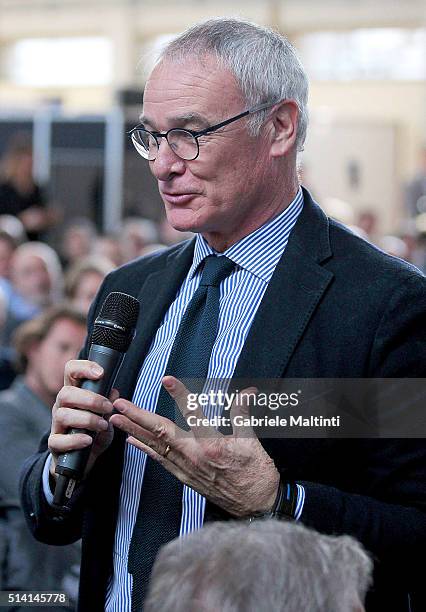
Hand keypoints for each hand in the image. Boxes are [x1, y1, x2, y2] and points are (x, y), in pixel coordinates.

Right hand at [48, 359, 116, 479]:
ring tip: (103, 425)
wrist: (83, 461)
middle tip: (108, 408)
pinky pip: (59, 440)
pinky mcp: (55, 444)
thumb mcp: (107, 417)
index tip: (101, 373)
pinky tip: (89, 440)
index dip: (84, 367)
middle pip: (66, 393)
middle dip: (91, 399)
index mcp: (75, 393)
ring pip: (63, 415)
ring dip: (87, 419)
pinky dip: (75, 440)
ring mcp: (56, 425)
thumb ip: (111, 404)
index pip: (71, 371)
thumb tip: (114, 392)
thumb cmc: (95, 432)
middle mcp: (62, 406)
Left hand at [109, 376, 279, 516]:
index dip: (179, 395)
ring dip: (133, 431)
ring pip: (155, 446)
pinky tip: (132, 441)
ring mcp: (187, 468)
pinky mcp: (185, 477)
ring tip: (116, 419)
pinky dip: (145, 450)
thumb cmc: (256, 474)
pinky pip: (160, 461)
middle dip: (137, 416)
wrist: (256, 506)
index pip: (193, 413)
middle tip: (119, 404)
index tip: (167, 380)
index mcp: (212, 444)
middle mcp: (194, 456)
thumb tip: (248, 392)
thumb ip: (242, 413)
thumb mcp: (252, 440)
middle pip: (160, 432)